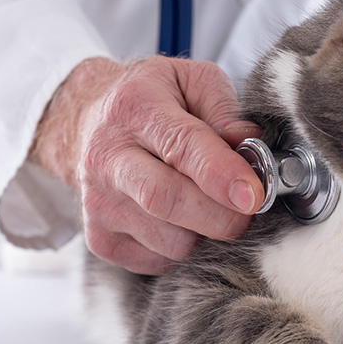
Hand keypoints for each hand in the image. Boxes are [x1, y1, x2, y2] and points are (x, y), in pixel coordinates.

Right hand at [30, 56, 263, 274]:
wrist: (89, 124)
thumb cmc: (154, 101)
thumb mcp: (193, 82)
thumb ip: (226, 111)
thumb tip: (252, 147)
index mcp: (136, 108)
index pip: (181, 146)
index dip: (221, 174)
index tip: (253, 195)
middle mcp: (108, 157)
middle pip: (167, 200)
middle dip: (221, 216)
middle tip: (249, 211)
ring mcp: (98, 202)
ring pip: (170, 241)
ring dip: (204, 233)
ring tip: (208, 206)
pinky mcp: (99, 239)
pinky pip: (159, 261)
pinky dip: (183, 249)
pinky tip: (181, 221)